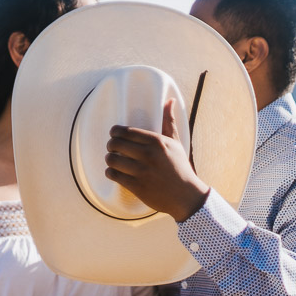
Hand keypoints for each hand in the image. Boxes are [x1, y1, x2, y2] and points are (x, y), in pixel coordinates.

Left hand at [105, 99, 210, 221]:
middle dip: (110, 145)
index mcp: (157, 142)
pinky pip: (113, 175)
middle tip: (113, 148)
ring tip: (113, 160)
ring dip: (109, 159)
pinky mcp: (137, 186)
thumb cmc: (180, 167)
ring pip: (112, 160)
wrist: (186, 196)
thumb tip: (170, 100)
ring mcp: (142, 171)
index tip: (114, 134)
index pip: (126, 131)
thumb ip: (169, 122)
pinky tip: (115, 172)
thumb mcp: (177, 143)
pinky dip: (110, 172)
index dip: (115, 131)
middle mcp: (148, 155)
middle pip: (115, 144)